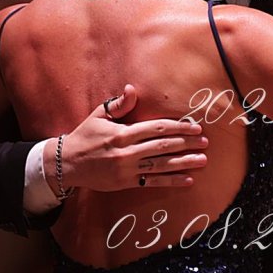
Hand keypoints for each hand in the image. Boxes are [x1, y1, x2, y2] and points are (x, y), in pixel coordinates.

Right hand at [45, 86, 208, 192]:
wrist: (67, 163)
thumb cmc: (85, 136)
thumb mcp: (99, 116)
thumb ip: (119, 105)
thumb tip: (132, 89)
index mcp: (122, 133)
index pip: (156, 128)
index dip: (178, 127)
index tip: (194, 127)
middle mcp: (126, 152)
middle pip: (163, 146)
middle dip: (186, 144)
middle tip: (205, 142)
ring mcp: (127, 169)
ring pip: (161, 165)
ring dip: (184, 162)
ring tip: (202, 160)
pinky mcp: (126, 183)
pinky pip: (153, 182)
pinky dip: (171, 181)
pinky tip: (188, 179)